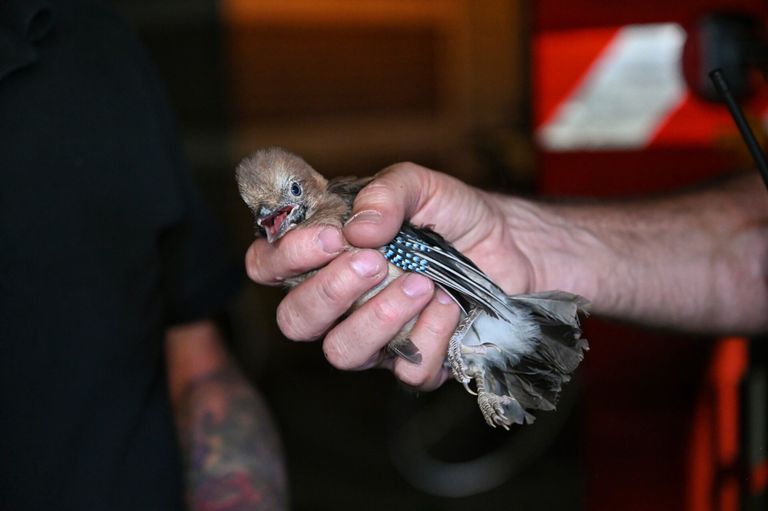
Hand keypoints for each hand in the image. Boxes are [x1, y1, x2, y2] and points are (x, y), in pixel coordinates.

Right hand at [245, 163, 536, 388]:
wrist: (512, 245)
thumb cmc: (455, 215)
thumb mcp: (421, 185)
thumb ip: (386, 192)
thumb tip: (359, 229)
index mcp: (326, 256)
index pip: (268, 267)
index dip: (284, 257)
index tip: (332, 237)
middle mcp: (341, 302)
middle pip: (296, 320)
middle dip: (330, 292)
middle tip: (374, 261)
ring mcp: (375, 337)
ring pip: (342, 353)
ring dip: (379, 316)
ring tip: (421, 282)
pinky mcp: (415, 361)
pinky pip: (405, 371)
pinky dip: (429, 335)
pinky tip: (448, 304)